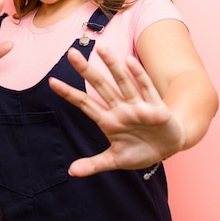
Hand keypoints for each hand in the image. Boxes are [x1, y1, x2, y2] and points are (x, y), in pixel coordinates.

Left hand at [48, 44, 185, 176]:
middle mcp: (120, 109)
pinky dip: (139, 75)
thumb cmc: (140, 150)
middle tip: (71, 53)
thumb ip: (94, 164)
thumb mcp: (115, 160)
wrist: (168, 148)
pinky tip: (129, 62)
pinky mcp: (155, 107)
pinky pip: (146, 88)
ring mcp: (136, 106)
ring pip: (122, 82)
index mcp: (108, 121)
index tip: (51, 82)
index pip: (84, 103)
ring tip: (101, 49)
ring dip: (112, 66)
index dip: (69, 93)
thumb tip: (71, 172)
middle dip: (86, 71)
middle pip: (100, 86)